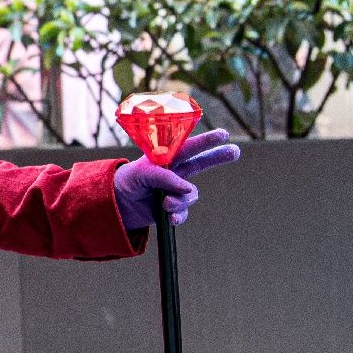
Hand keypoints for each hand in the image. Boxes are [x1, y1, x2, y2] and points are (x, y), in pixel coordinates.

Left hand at [113, 128, 239, 229]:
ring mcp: (174, 190)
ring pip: (191, 195)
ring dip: (180, 201)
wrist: (118, 204)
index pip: (187, 147)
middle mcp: (173, 172)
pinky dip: (178, 215)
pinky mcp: (172, 207)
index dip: (206, 141)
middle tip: (235, 151)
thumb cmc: (128, 181)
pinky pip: (183, 212)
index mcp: (164, 158)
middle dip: (217, 156)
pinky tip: (170, 218)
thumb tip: (187, 189)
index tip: (224, 134)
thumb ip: (165, 178)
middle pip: (200, 163)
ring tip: (165, 204)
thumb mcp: (142, 174)